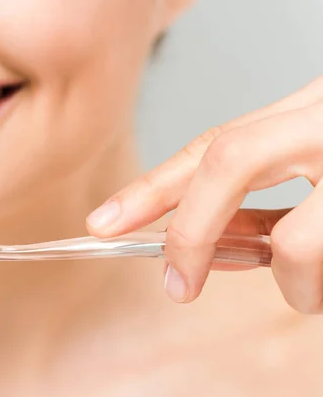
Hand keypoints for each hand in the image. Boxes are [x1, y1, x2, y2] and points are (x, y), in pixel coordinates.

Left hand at [86, 76, 322, 313]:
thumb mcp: (313, 176)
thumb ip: (261, 205)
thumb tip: (211, 250)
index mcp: (304, 113)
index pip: (212, 145)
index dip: (152, 187)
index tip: (105, 222)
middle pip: (226, 160)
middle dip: (191, 233)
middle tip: (178, 285)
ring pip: (293, 241)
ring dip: (292, 284)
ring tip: (307, 293)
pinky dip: (317, 289)